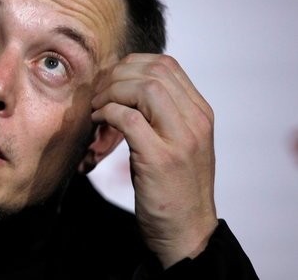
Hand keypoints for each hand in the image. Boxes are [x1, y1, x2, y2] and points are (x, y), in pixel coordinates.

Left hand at [91, 53, 217, 267]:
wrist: (187, 232)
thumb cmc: (174, 186)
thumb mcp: (176, 141)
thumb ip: (163, 112)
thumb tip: (125, 82)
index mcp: (200, 113)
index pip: (166, 64)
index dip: (130, 65)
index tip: (110, 81)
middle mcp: (196, 121)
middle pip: (153, 71)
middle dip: (117, 76)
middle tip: (98, 94)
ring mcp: (181, 140)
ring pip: (144, 89)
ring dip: (111, 93)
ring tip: (97, 108)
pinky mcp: (161, 159)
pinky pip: (129, 119)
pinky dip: (107, 114)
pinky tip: (98, 122)